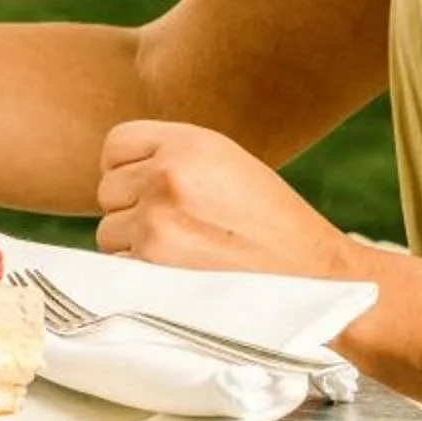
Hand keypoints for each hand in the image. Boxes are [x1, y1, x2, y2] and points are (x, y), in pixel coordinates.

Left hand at [93, 120, 359, 280]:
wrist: (314, 276)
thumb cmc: (270, 222)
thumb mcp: (227, 164)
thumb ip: (172, 158)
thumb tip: (114, 173)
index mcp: (187, 143)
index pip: (115, 144)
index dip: (126, 169)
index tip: (146, 189)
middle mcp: (166, 175)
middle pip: (107, 191)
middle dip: (132, 211)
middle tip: (178, 230)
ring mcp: (156, 221)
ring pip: (108, 233)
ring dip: (134, 247)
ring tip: (184, 254)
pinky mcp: (152, 266)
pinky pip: (118, 268)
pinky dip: (139, 277)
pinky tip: (180, 277)